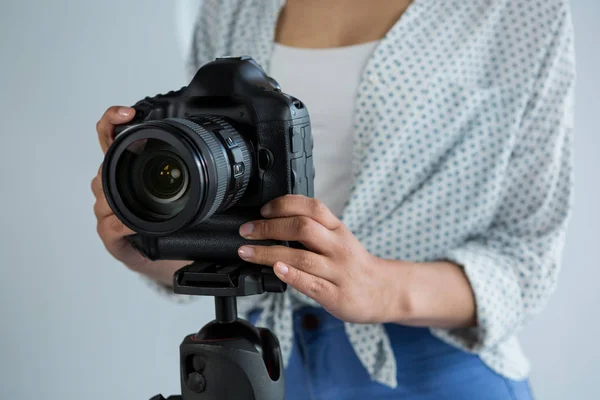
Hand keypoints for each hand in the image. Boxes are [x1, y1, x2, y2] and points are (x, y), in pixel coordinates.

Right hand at [92, 106, 188, 285]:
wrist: (159, 256)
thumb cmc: (164, 219)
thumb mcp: (175, 189)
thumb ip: (183, 168)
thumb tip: (210, 149)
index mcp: (124, 169)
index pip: (109, 137)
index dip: (112, 120)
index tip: (127, 113)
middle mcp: (110, 185)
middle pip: (105, 165)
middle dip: (122, 163)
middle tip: (143, 160)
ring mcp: (106, 208)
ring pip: (106, 192)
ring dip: (123, 193)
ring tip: (141, 197)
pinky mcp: (108, 231)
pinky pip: (113, 222)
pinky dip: (125, 222)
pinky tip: (134, 223)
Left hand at [236, 195, 405, 323]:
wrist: (384, 291)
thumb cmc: (355, 264)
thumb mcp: (339, 238)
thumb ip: (314, 229)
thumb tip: (275, 221)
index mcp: (338, 229)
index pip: (312, 207)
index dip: (285, 204)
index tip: (263, 210)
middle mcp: (338, 247)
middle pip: (303, 228)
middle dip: (269, 227)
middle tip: (247, 231)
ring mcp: (337, 271)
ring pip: (301, 257)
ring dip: (269, 253)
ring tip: (247, 252)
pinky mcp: (335, 294)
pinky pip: (310, 283)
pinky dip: (291, 275)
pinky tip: (275, 270)